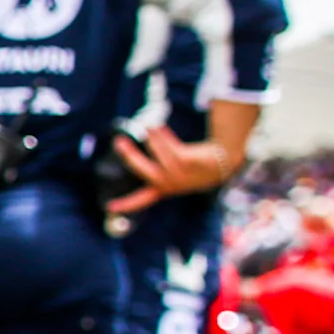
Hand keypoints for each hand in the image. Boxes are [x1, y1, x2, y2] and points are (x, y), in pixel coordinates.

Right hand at [110, 127, 235, 214]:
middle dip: (130, 157)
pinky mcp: (190, 163)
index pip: (142, 200)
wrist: (223, 164)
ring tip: (146, 126)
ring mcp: (181, 175)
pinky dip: (163, 136)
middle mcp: (170, 184)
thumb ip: (158, 163)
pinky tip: (158, 126)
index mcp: (164, 189)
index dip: (125, 204)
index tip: (109, 207)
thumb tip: (141, 141)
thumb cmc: (196, 166)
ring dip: (152, 140)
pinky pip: (173, 148)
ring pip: (160, 156)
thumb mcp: (175, 170)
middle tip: (118, 142)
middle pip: (145, 172)